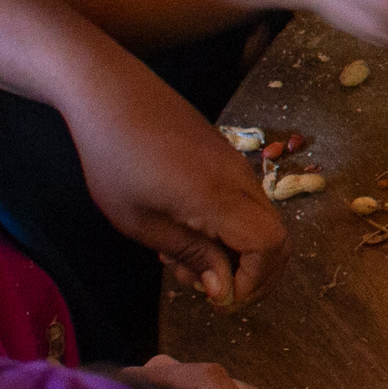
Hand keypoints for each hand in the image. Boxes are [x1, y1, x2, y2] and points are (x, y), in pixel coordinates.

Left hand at [70, 71, 285, 308]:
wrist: (109, 91)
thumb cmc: (114, 159)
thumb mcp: (140, 221)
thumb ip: (190, 254)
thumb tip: (225, 290)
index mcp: (220, 198)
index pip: (270, 248)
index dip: (253, 282)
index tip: (215, 297)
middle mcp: (241, 181)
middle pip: (278, 238)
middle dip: (254, 275)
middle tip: (209, 288)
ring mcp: (236, 166)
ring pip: (263, 221)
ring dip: (238, 253)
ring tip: (186, 261)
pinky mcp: (225, 157)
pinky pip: (246, 203)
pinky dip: (231, 229)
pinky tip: (185, 229)